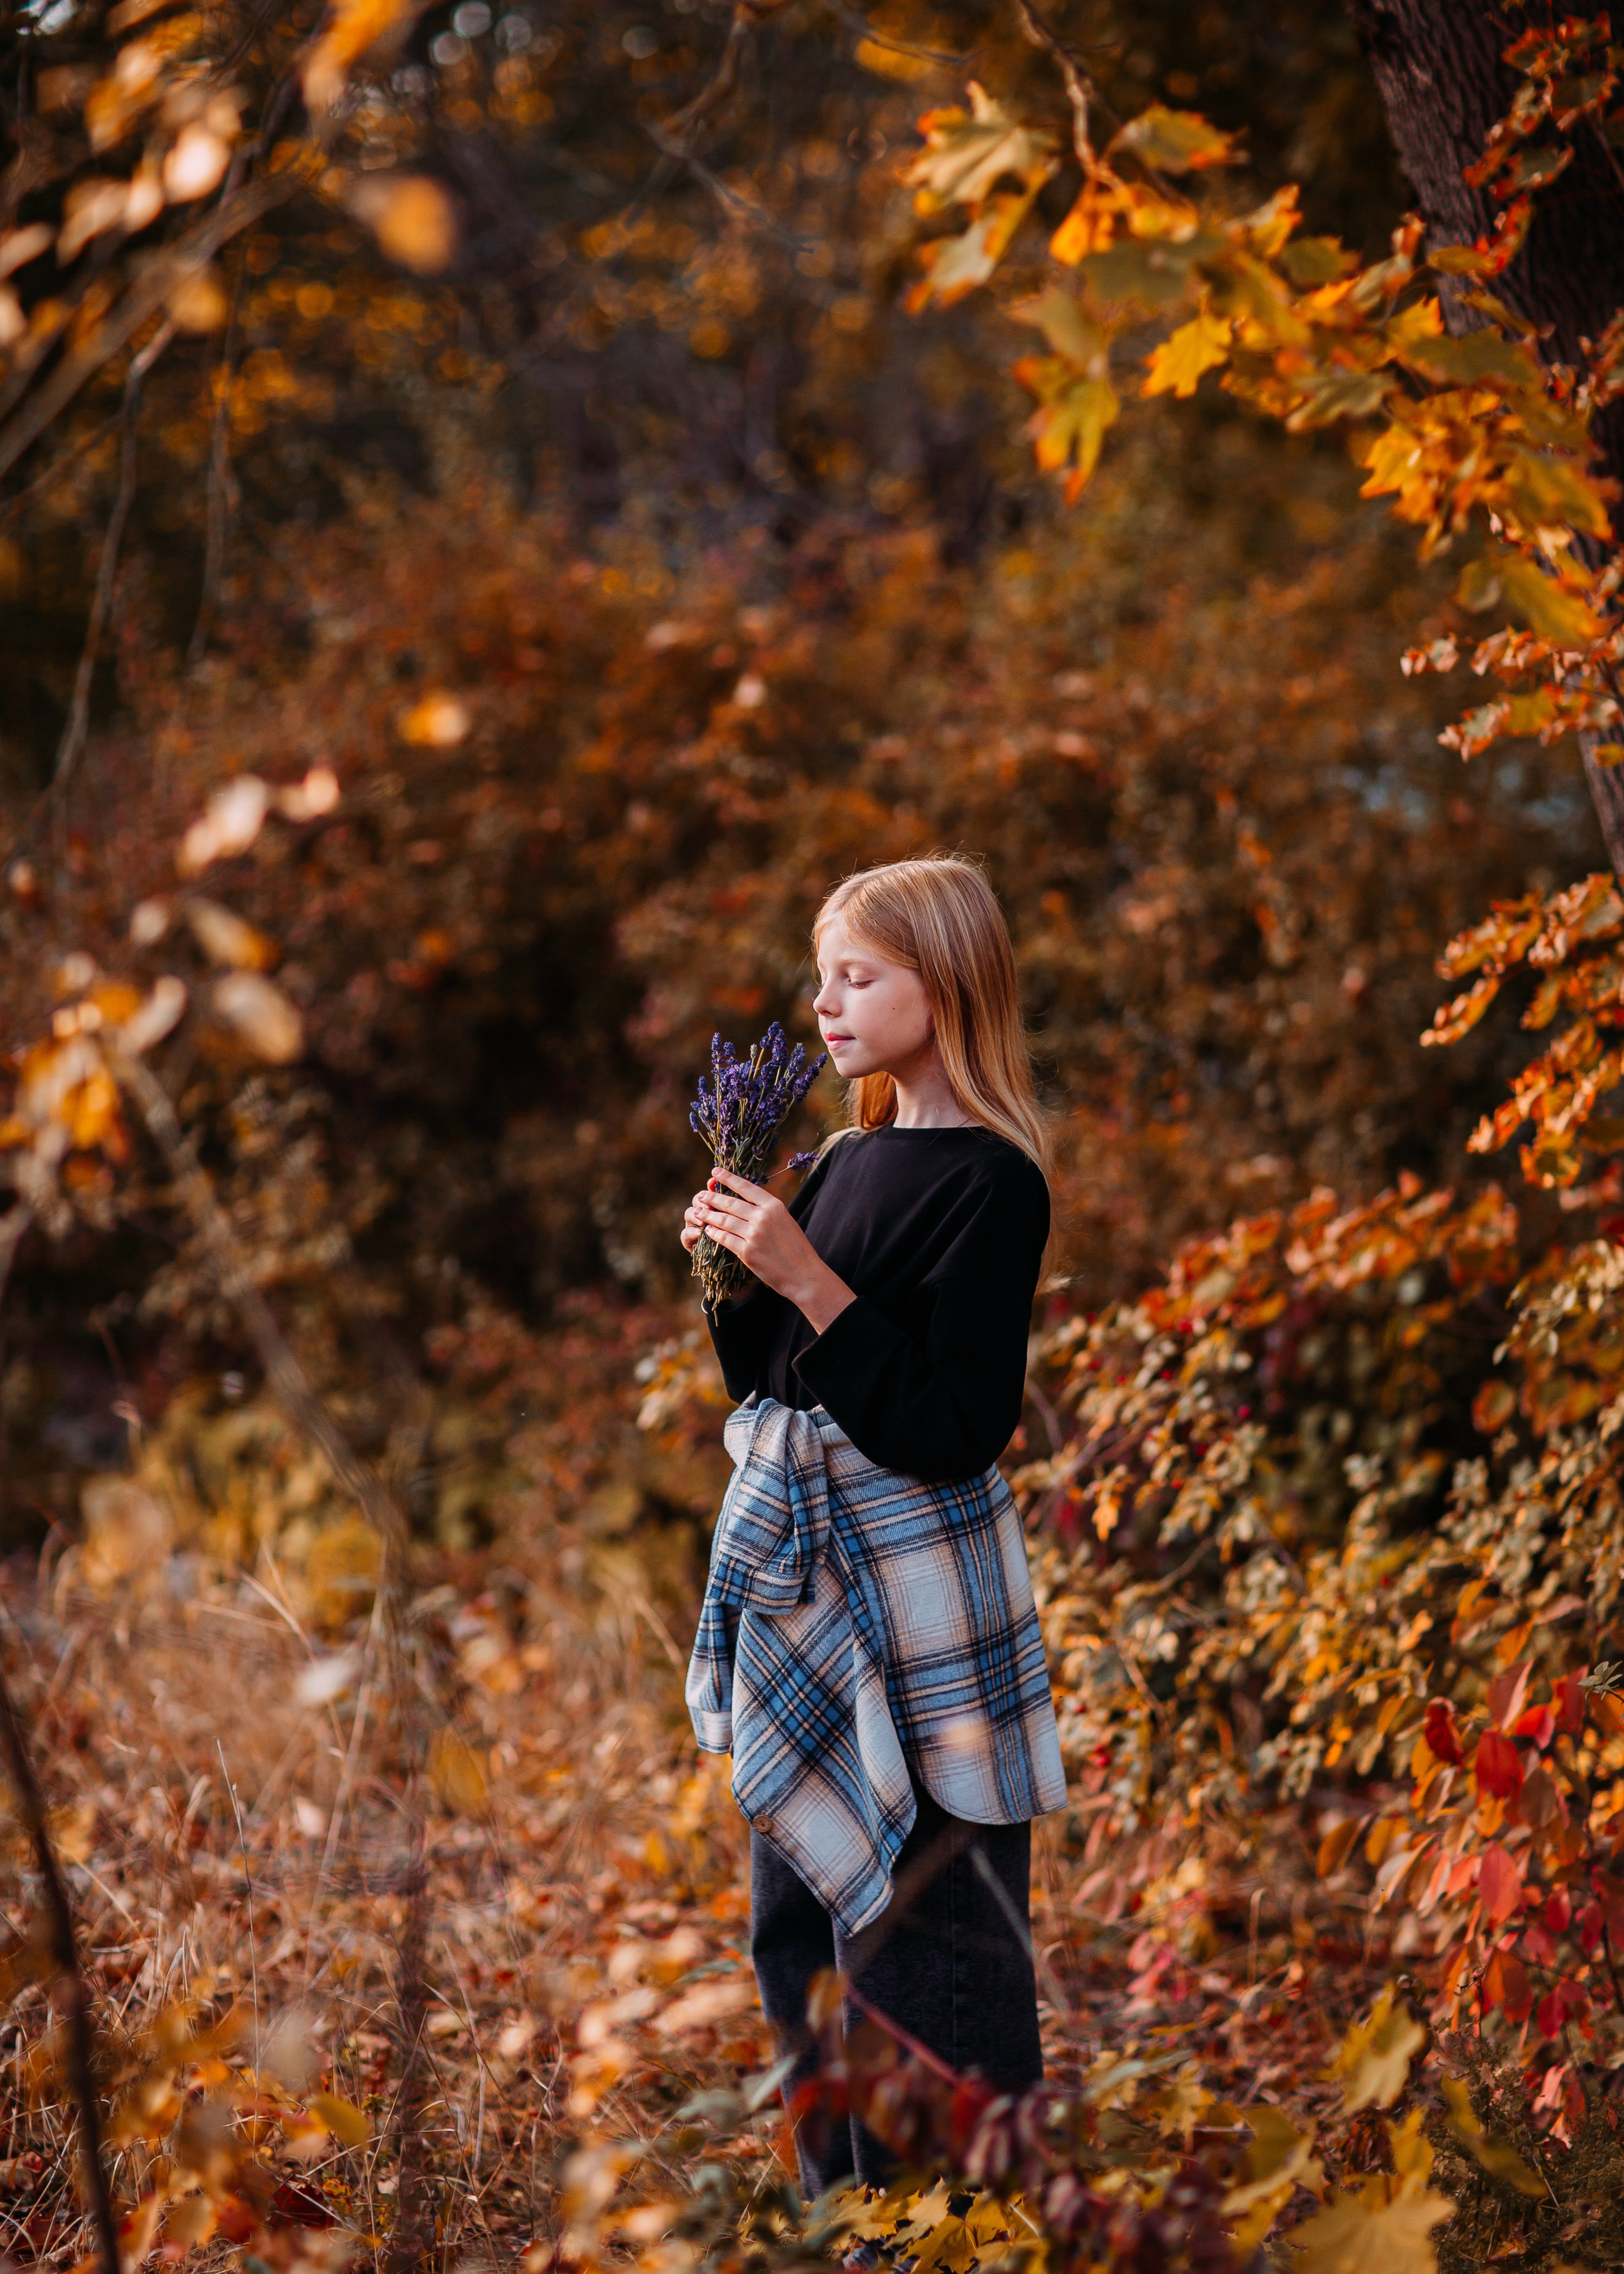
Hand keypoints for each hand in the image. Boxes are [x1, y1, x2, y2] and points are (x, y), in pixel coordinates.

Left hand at [690, 1170, 855, 1333]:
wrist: (804, 1274)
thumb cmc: (796, 1249)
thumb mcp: (785, 1222)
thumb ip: (766, 1211)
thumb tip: (744, 1203)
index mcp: (774, 1206)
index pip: (746, 1187)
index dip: (728, 1178)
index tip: (715, 1171)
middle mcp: (763, 1217)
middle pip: (731, 1203)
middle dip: (712, 1198)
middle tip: (700, 1195)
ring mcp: (754, 1234)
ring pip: (724, 1220)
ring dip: (708, 1215)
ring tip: (698, 1212)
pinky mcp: (747, 1252)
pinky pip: (725, 1239)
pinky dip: (714, 1233)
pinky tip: (708, 1230)